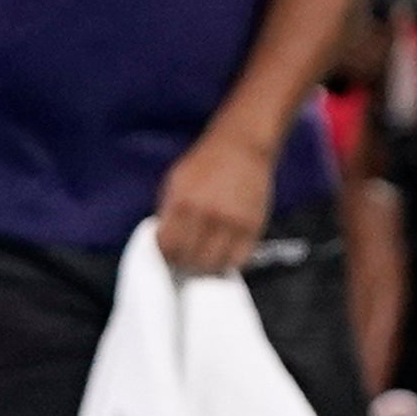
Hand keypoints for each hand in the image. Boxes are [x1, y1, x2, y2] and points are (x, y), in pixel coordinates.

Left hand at [153, 119, 276, 276]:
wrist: (241, 147)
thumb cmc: (205, 164)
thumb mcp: (175, 182)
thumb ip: (168, 213)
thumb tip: (164, 244)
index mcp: (183, 203)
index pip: (168, 247)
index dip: (166, 255)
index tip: (169, 254)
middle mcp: (208, 214)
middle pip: (190, 260)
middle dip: (184, 263)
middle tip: (186, 259)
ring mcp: (232, 223)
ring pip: (214, 266)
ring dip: (206, 267)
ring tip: (203, 260)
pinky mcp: (253, 227)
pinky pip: (238, 261)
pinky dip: (228, 263)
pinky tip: (222, 255)